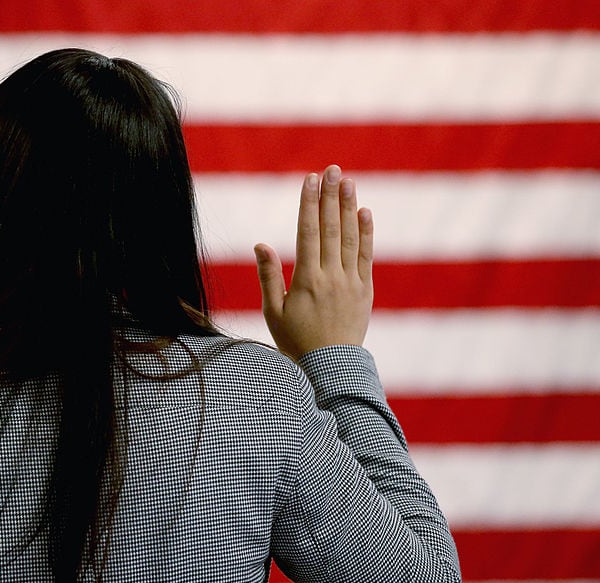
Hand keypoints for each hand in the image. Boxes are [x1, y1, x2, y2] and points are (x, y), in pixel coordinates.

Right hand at [254, 164, 373, 360]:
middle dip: (330, 196)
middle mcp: (331, 276)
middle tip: (332, 170)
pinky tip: (365, 212)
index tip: (310, 179)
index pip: (308, 233)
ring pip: (350, 238)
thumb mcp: (273, 312)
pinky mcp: (365, 290)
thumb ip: (268, 276)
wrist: (330, 368)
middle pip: (330, 228)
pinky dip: (366, 233)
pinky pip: (366, 256)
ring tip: (348, 182)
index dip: (309, 204)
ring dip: (349, 207)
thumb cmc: (295, 342)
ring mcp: (351, 282)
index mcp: (306, 280)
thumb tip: (261, 245)